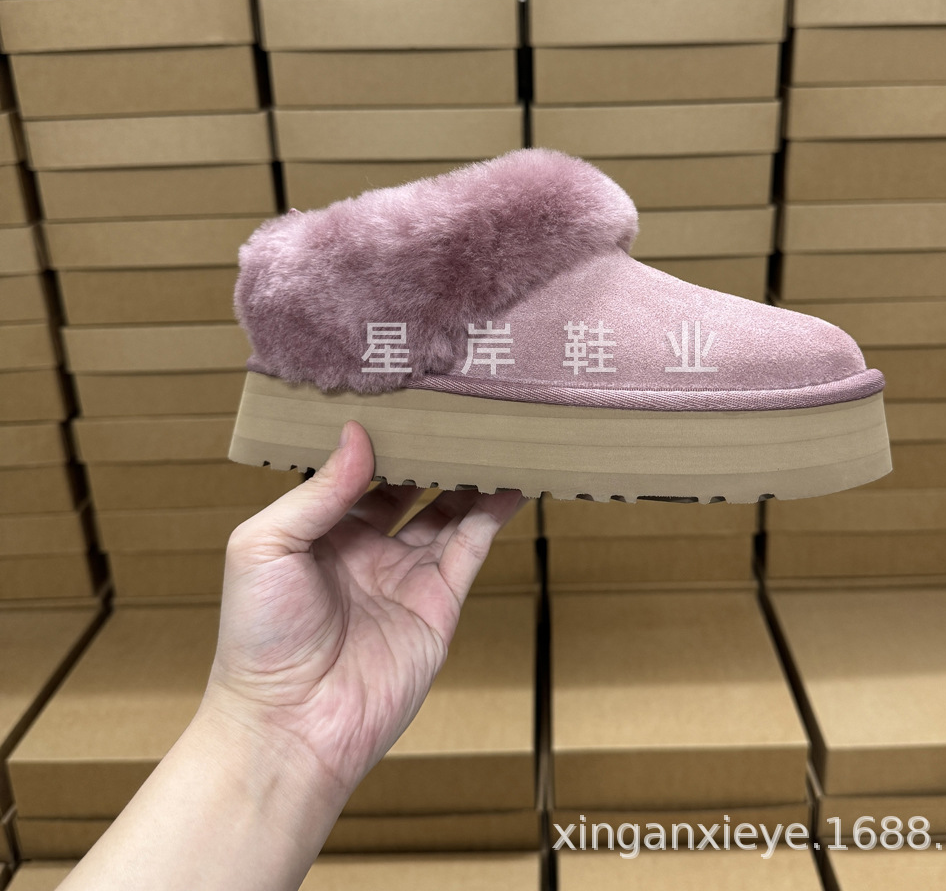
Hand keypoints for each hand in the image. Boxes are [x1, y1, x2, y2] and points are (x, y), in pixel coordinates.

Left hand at [203, 420, 525, 802]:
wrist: (290, 726)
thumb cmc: (259, 640)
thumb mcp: (265, 547)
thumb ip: (316, 492)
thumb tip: (356, 435)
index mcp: (319, 533)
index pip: (357, 473)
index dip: (379, 438)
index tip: (400, 396)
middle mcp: (365, 550)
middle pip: (409, 487)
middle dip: (429, 451)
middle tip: (454, 407)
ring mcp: (405, 577)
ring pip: (447, 512)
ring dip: (468, 476)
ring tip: (492, 433)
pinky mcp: (439, 604)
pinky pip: (470, 548)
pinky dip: (493, 514)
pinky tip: (509, 481)